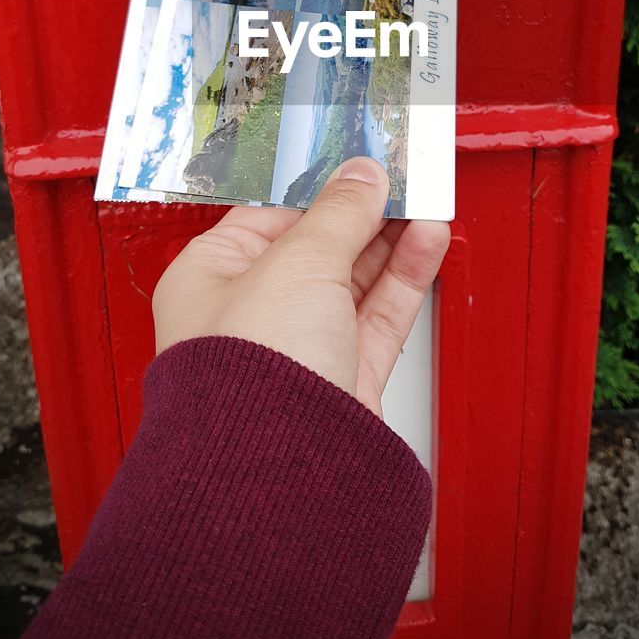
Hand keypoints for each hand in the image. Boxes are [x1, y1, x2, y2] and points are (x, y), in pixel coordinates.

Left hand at [152, 158, 449, 417]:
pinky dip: (404, 278)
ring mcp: (298, 350)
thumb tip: (361, 175)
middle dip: (361, 212)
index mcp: (211, 277)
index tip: (356, 162)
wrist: (276, 476)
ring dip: (390, 240)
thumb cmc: (248, 376)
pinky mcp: (341, 382)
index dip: (317, 186)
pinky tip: (426, 242)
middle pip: (316, 247)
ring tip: (424, 201)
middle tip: (400, 175)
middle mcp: (251, 315)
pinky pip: (378, 316)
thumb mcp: (299, 263)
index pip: (269, 215)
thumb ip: (339, 213)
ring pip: (353, 281)